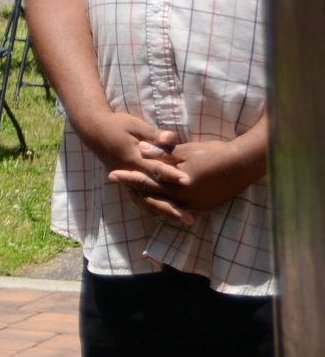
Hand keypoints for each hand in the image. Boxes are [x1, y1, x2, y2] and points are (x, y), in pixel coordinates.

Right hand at [80, 109, 187, 224]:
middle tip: (189, 218)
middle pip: (152, 194)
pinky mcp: (126, 182)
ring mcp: (127, 180)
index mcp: (132, 158)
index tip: (188, 182)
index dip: (171, 175)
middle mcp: (129, 173)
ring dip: (165, 211)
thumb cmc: (116, 125)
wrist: (93, 130)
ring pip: (146, 200)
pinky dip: (153, 207)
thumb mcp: (134, 125)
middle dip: (171, 207)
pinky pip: (141, 198)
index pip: (154, 169)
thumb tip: (170, 138)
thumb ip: (153, 134)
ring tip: (183, 220)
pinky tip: (167, 214)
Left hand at [108, 136, 263, 220]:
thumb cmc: (215, 153)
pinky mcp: (204, 206)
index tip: (112, 174)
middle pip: (152, 196)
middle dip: (134, 190)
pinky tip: (158, 200)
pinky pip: (179, 207)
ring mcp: (195, 205)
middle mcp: (184, 199)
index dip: (129, 177)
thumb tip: (141, 149)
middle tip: (118, 184)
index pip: (147, 181)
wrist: (244, 164)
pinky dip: (166, 204)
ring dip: (149, 199)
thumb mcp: (187, 151)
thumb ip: (163, 153)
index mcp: (178, 185)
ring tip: (134, 193)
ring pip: (164, 205)